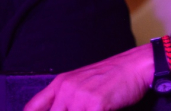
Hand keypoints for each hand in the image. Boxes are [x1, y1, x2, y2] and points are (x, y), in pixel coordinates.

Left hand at [24, 44, 151, 110]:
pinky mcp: (96, 104)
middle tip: (83, 110)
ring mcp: (81, 97)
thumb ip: (67, 99)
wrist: (138, 65)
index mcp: (61, 83)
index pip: (32, 108)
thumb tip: (57, 108)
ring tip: (92, 109)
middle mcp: (67, 89)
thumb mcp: (84, 82)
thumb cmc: (114, 76)